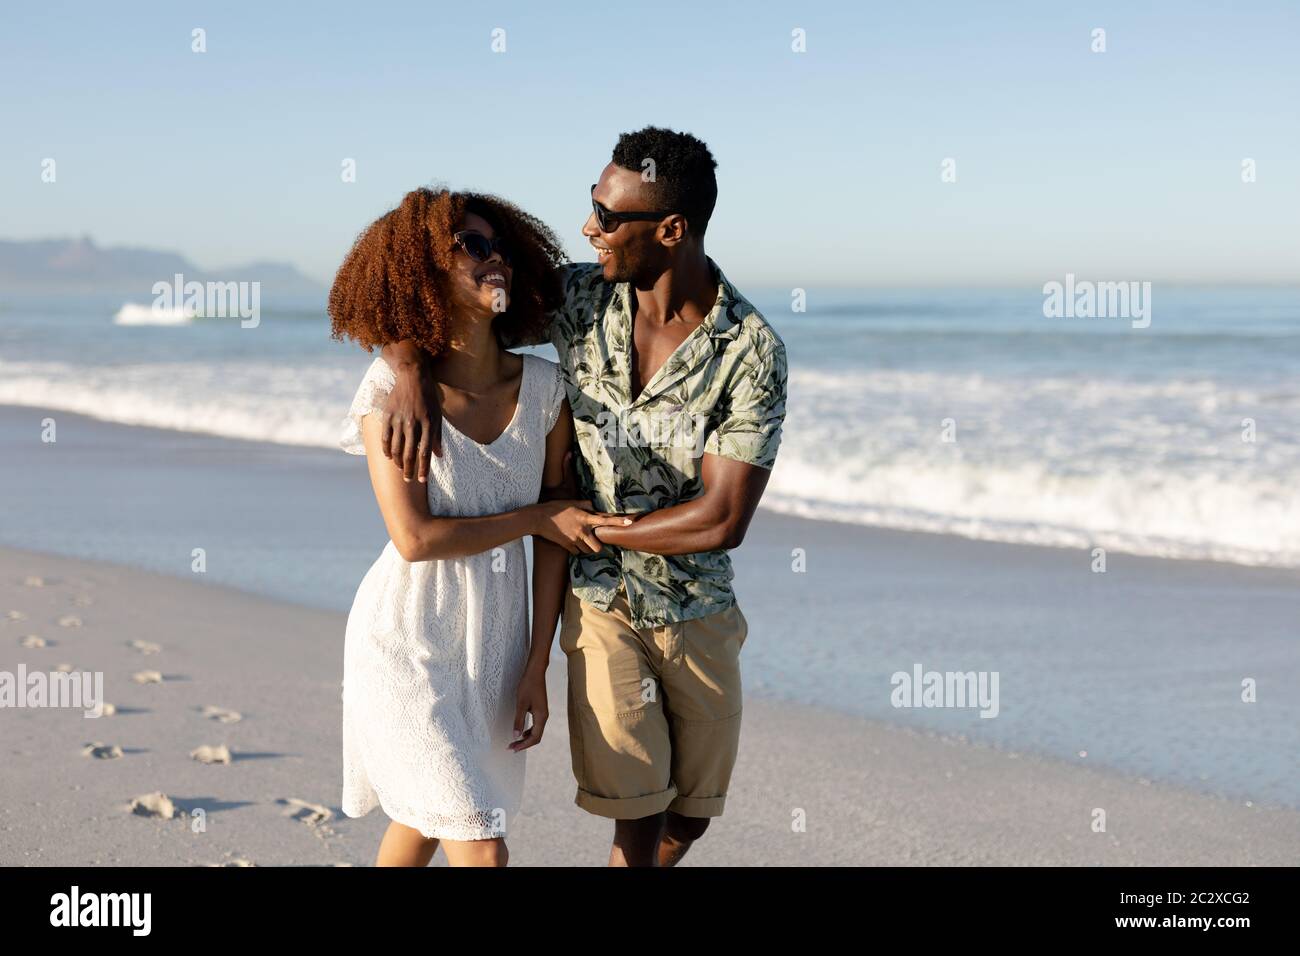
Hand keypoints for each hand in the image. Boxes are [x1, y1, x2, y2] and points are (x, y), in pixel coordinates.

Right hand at [379, 348, 441, 481]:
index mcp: (428, 424)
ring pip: (396, 447)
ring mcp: (399, 419)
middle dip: (409, 469)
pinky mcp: (388, 415)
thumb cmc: (428, 398)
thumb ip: (437, 437)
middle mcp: (413, 423)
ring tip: (400, 469)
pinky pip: (385, 437)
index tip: (422, 480)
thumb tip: (439, 456)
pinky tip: (389, 457)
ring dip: (398, 462)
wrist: (412, 377)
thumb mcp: (438, 416)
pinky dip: (387, 449)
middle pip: (410, 453)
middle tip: (408, 480)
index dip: (423, 468)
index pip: (425, 452)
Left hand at [510, 666, 547, 751]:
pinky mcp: (540, 709)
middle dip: (524, 744)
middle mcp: (544, 717)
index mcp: (541, 717)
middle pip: (536, 737)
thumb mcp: (521, 703)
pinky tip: (521, 731)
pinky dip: (529, 731)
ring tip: (515, 741)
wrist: (535, 672)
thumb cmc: (528, 685)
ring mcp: (543, 713)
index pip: (534, 738)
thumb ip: (519, 720)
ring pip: (536, 731)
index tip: (512, 748)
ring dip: (526, 738)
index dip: (524, 745)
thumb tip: (516, 736)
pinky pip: (536, 725)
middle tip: (511, 747)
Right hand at [532, 499, 633, 554]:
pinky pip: (576, 552)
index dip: (618, 522)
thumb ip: (585, 504)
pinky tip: (571, 542)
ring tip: (580, 540)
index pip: (605, 520)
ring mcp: (574, 539)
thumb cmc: (555, 508)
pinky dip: (576, 549)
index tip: (630, 522)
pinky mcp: (566, 546)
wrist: (539, 518)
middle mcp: (582, 530)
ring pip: (587, 551)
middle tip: (594, 542)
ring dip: (586, 548)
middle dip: (598, 547)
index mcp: (584, 517)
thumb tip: (593, 506)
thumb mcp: (571, 502)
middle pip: (598, 547)